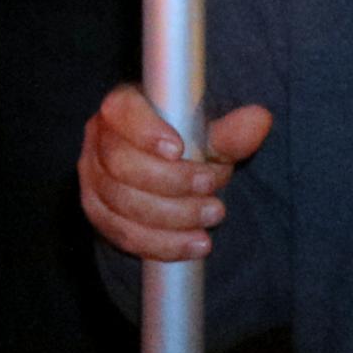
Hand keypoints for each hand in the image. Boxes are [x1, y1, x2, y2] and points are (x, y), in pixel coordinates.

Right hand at [77, 81, 272, 258]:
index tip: (179, 149)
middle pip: (121, 163)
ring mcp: (93, 177)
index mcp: (123, 108)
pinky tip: (193, 245)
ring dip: (172, 217)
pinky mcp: (98, 212)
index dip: (146, 131)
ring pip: (122, 202)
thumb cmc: (189, 147)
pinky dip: (161, 244)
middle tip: (213, 193)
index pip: (122, 112)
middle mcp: (99, 139)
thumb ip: (231, 133)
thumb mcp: (211, 138)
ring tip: (213, 217)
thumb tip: (259, 119)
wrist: (170, 178)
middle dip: (171, 183)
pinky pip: (123, 234)